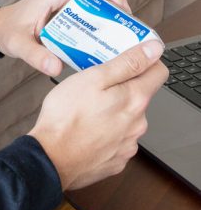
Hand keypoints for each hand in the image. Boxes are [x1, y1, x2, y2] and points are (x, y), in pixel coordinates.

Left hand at [0, 0, 130, 76]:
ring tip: (117, 36)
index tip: (123, 12)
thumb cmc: (8, 32)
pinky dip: (96, 24)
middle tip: (124, 29)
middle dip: (114, 7)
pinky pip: (86, 13)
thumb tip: (56, 67)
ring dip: (107, 16)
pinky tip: (99, 41)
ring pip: (94, 2)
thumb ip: (36, 56)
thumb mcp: (19, 45)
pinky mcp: (64, 12)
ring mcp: (64, 1)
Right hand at [28, 40, 167, 190]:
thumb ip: (127, 64)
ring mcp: (128, 144)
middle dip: (122, 89)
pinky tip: (89, 132)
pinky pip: (118, 139)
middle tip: (97, 88)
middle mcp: (138, 124)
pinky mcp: (117, 160)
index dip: (145, 62)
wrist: (51, 159)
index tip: (129, 60)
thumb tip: (154, 50)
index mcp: (134, 100)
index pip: (158, 73)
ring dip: (114, 112)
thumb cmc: (66, 118)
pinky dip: (108, 133)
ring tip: (89, 112)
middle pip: (139, 97)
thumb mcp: (93, 79)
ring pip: (127, 119)